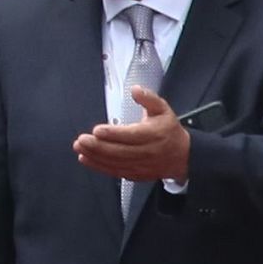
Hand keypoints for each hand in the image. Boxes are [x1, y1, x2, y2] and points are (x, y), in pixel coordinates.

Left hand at [73, 85, 190, 181]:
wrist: (182, 156)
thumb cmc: (169, 131)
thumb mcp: (163, 110)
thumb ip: (149, 98)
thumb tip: (136, 90)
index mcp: (153, 135)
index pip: (131, 136)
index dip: (113, 134)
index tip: (97, 130)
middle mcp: (147, 152)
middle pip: (120, 151)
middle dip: (98, 146)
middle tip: (82, 140)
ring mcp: (141, 165)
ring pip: (115, 162)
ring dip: (95, 156)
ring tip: (80, 148)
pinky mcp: (135, 174)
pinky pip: (115, 171)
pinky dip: (99, 166)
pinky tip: (86, 159)